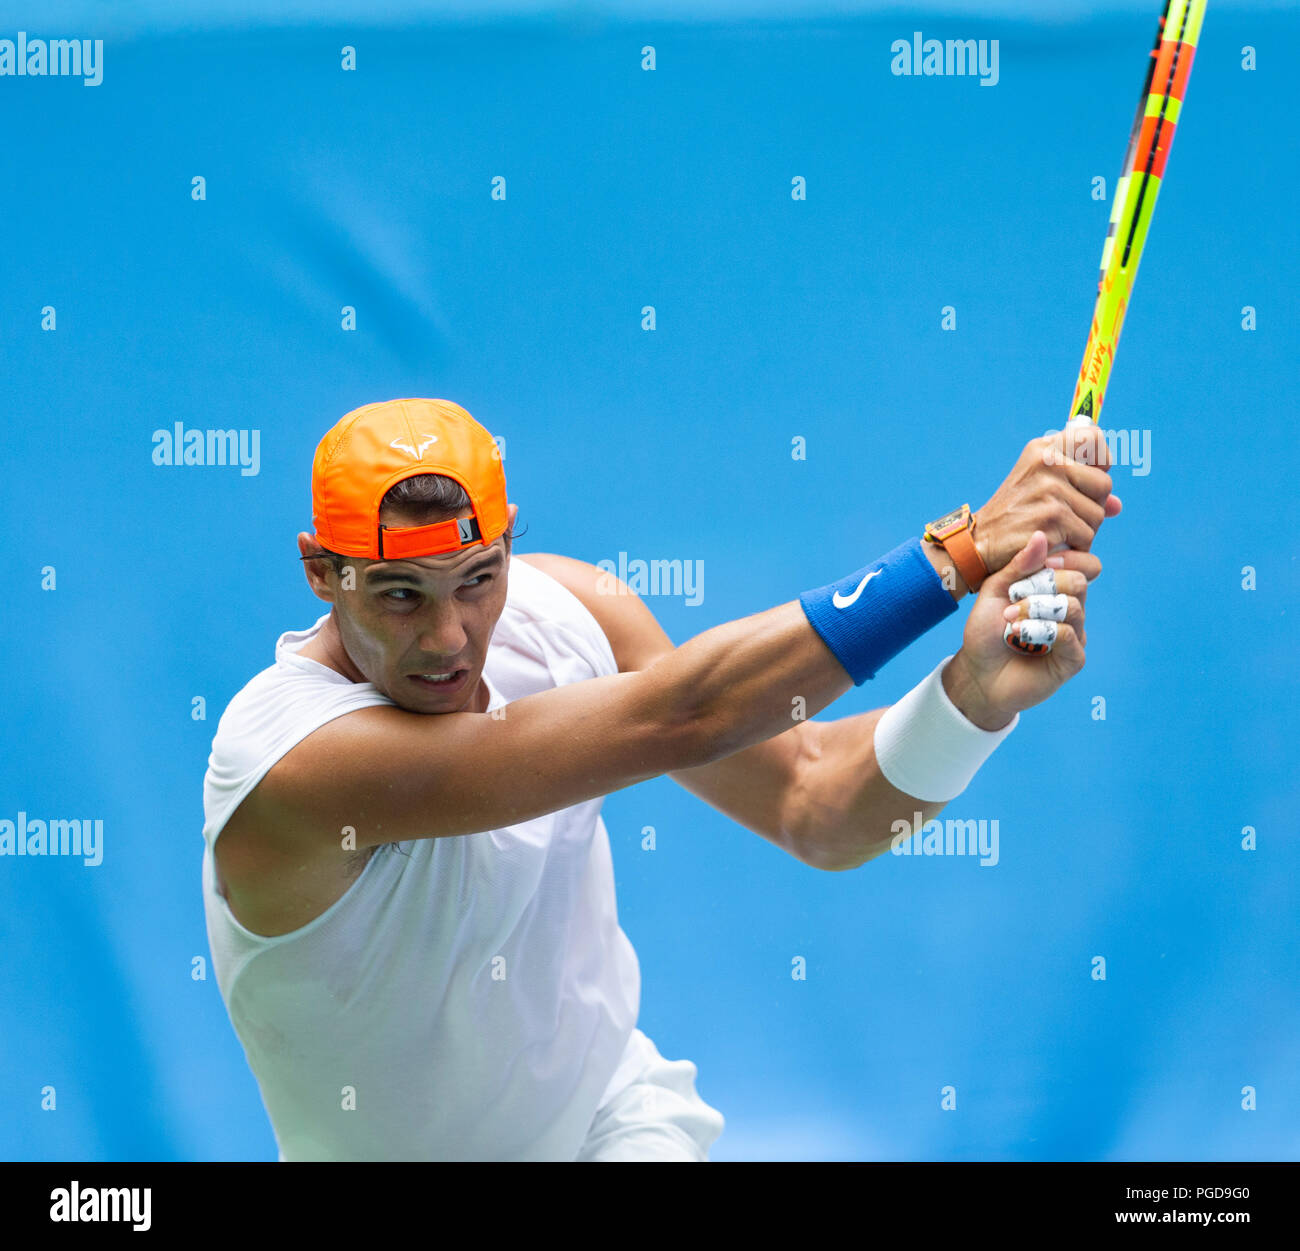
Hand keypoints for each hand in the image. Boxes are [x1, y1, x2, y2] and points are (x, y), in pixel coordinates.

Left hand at [941, 531, 1095, 729]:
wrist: (977, 674)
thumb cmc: (985, 633)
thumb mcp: (994, 592)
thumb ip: (1017, 566)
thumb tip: (1041, 535)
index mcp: (1054, 591)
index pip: (1076, 564)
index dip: (1061, 559)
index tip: (1038, 564)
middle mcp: (1068, 610)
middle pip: (1079, 581)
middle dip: (1044, 585)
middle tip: (1013, 599)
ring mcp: (1074, 634)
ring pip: (1073, 606)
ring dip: (1036, 609)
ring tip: (1010, 621)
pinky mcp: (1073, 659)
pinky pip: (1069, 635)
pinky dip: (1041, 630)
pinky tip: (1020, 636)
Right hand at [972, 423, 1121, 574]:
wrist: (980, 543)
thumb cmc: (1014, 516)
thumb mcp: (1041, 490)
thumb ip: (1080, 491)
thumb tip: (1117, 505)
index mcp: (1043, 449)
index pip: (1093, 439)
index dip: (1100, 461)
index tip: (1089, 478)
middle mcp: (1047, 462)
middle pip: (1104, 485)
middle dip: (1093, 507)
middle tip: (1065, 517)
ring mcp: (1050, 489)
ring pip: (1098, 514)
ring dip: (1084, 530)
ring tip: (1055, 532)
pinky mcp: (1052, 516)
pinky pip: (1087, 535)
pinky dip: (1075, 546)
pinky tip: (1053, 544)